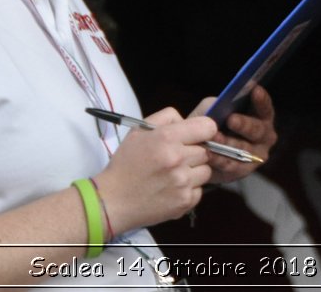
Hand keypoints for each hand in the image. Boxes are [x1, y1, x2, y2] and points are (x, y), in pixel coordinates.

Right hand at [92, 107, 214, 232]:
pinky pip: (200, 190)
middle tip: (177, 159)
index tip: (196, 137)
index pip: (208, 127)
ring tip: (174, 175)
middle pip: (207, 150)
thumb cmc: (125, 165)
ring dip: (194, 172)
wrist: (112, 201)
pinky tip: (172, 189)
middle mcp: (178, 159)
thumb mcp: (139, 131)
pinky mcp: (185, 202)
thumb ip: (167, 118)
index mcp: (167, 138)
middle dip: (194, 153)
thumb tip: (187, 122)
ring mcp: (183, 182)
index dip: (204, 131)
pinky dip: (189, 190)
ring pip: (206, 170)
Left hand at [191, 90, 276, 183]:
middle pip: (258, 130)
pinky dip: (219, 158)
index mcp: (261, 117)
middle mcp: (264, 136)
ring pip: (244, 149)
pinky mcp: (243, 171)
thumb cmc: (212, 125)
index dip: (261, 100)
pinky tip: (209, 153)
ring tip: (214, 137)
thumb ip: (215, 106)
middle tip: (231, 119)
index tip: (255, 89)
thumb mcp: (212, 111)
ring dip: (228, 143)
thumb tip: (216, 105)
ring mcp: (256, 155)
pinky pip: (232, 165)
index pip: (265, 108)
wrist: (202, 154)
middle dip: (244, 124)